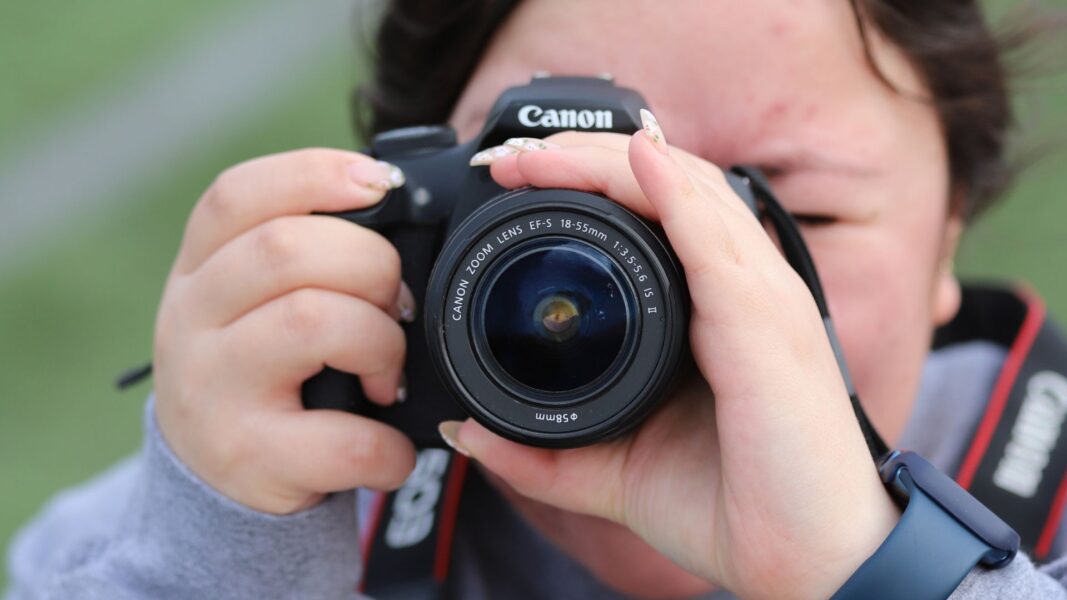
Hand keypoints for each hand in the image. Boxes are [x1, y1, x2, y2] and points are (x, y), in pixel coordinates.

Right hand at [154, 149, 415, 513]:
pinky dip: (389, 447)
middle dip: (372, 266)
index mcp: (200, 269)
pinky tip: (390, 451)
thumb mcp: (253, 302)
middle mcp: (191, 321)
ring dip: (381, 344)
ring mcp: (212, 390)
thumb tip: (401, 209)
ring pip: (311, 320)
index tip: (382, 184)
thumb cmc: (259, 371)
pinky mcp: (246, 457)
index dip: (314, 174)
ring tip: (387, 377)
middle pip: (287, 249)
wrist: (210, 481)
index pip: (236, 195)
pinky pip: (343, 438)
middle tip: (394, 307)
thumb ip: (306, 253)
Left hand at [450, 120, 899, 598]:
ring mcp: (760, 300)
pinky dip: (677, 197)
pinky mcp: (769, 326)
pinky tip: (637, 162)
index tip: (515, 181)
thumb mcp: (613, 471)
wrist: (803, 561)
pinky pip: (720, 243)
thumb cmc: (730, 504)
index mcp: (711, 307)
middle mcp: (740, 288)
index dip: (588, 182)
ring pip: (690, 195)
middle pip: (668, 186)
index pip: (654, 213)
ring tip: (544, 153)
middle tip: (514, 157)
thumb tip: (468, 431)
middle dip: (588, 158)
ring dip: (614, 163)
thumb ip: (543, 450)